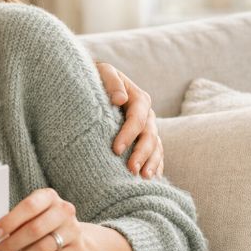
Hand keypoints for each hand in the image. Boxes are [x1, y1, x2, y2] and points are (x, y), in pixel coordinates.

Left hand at [0, 189, 89, 250]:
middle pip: (34, 229)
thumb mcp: (32, 217)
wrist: (76, 241)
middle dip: (11, 245)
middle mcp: (64, 211)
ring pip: (41, 249)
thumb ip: (16, 223)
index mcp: (49, 197)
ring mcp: (73, 232)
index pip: (29, 206)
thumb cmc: (45, 226)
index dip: (10, 221)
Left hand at [95, 62, 163, 177]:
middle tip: (132, 170)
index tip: (116, 150)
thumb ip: (112, 82)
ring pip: (156, 146)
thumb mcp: (103, 71)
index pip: (137, 119)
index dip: (128, 135)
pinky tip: (152, 179)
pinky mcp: (144, 137)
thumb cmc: (96, 76)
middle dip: (142, 154)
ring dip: (152, 163)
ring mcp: (148, 127)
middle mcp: (147, 114)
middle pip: (149, 136)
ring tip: (144, 178)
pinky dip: (156, 165)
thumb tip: (120, 99)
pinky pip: (155, 153)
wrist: (95, 81)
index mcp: (138, 98)